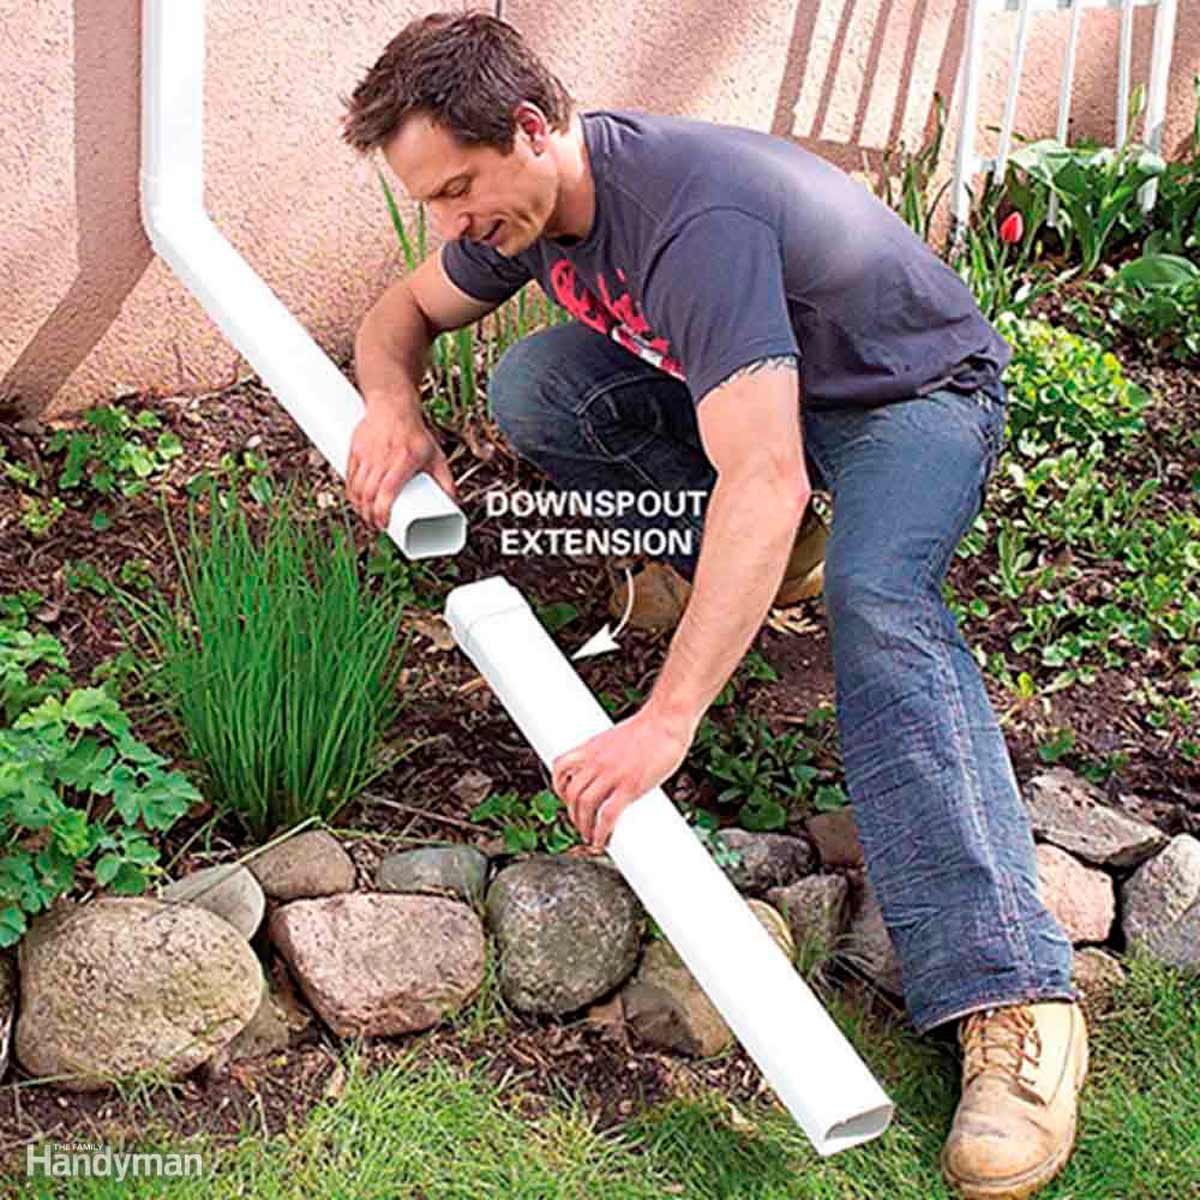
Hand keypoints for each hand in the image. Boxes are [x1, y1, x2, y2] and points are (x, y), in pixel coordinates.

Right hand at [346, 400, 458, 530]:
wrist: (393, 405)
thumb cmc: (415, 433)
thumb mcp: (435, 456)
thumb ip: (445, 480)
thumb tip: (454, 504)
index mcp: (403, 460)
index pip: (386, 492)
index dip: (382, 512)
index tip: (384, 525)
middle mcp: (382, 458)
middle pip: (369, 494)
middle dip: (370, 515)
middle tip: (377, 526)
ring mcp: (367, 454)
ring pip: (356, 488)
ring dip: (359, 507)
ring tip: (367, 516)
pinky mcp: (355, 450)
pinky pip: (349, 477)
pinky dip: (350, 493)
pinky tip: (356, 502)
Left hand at [551, 704, 694, 848]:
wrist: (666, 720)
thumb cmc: (650, 727)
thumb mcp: (618, 736)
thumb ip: (611, 753)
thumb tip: (616, 769)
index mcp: (592, 748)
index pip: (561, 767)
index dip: (559, 787)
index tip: (567, 800)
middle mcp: (596, 761)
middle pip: (571, 793)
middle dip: (573, 814)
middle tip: (581, 824)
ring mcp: (612, 774)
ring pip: (584, 806)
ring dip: (584, 826)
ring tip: (590, 836)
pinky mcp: (629, 786)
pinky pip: (607, 815)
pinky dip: (601, 832)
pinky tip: (602, 840)